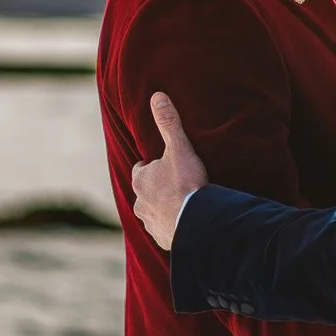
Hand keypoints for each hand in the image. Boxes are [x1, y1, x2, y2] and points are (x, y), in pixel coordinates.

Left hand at [131, 92, 207, 250]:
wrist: (196, 223)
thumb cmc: (185, 184)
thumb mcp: (179, 148)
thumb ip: (168, 123)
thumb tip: (157, 96)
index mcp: (140, 180)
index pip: (140, 169)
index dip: (151, 166)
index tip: (164, 164)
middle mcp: (139, 203)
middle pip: (145, 192)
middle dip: (156, 188)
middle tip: (175, 183)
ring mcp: (149, 223)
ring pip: (152, 212)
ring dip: (163, 208)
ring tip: (182, 203)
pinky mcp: (161, 239)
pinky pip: (163, 230)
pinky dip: (171, 225)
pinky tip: (185, 221)